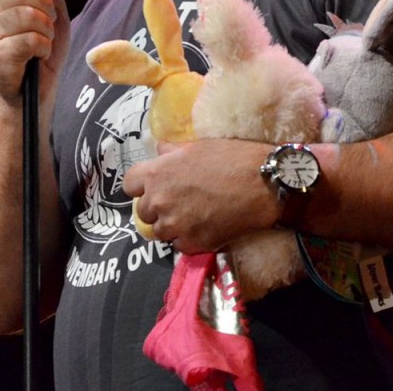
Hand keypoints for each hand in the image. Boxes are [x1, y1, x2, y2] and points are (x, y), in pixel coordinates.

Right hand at [0, 0, 69, 102]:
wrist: (40, 89)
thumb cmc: (43, 48)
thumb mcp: (53, 9)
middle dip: (44, 3)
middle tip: (49, 20)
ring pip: (25, 14)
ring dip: (46, 28)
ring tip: (44, 39)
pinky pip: (28, 39)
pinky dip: (42, 46)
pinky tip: (38, 54)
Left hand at [122, 139, 279, 253]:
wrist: (263, 184)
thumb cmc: (231, 157)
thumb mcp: (197, 146)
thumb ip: (172, 151)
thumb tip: (160, 150)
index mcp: (156, 174)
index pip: (128, 184)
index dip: (140, 185)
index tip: (153, 186)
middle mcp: (159, 201)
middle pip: (143, 211)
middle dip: (157, 207)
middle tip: (177, 202)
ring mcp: (175, 225)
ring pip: (161, 232)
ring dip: (172, 226)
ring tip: (192, 217)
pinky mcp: (193, 244)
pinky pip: (181, 245)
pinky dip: (189, 239)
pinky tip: (204, 228)